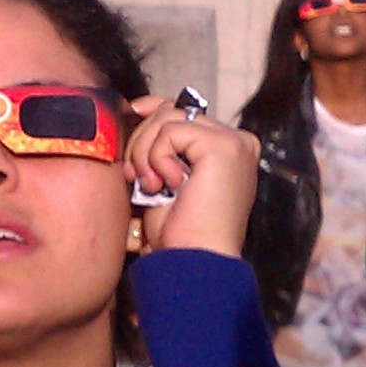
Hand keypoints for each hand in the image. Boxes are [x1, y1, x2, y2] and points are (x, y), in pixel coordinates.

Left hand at [127, 94, 258, 257]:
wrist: (195, 258)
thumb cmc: (178, 230)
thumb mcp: (162, 177)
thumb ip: (160, 144)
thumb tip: (138, 108)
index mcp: (225, 148)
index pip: (182, 111)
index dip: (150, 110)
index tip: (129, 116)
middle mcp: (236, 140)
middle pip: (171, 111)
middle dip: (141, 142)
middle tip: (137, 178)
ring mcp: (234, 141)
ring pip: (167, 118)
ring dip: (145, 153)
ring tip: (151, 185)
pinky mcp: (225, 145)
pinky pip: (171, 132)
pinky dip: (157, 158)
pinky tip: (167, 184)